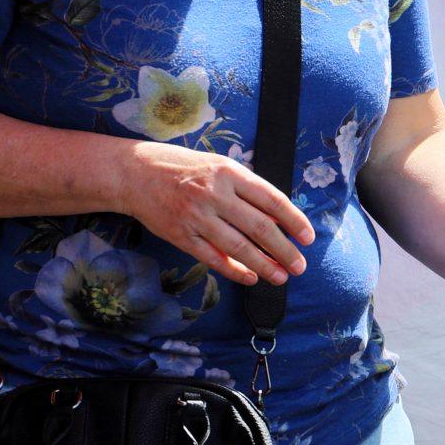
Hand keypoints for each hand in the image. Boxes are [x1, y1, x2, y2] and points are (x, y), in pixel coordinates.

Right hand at [118, 141, 313, 287]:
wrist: (136, 174)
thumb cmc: (184, 168)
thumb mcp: (218, 166)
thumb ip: (246, 189)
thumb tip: (277, 218)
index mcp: (229, 172)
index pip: (272, 199)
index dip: (294, 221)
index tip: (307, 237)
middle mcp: (214, 194)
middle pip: (259, 227)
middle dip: (285, 250)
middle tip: (300, 266)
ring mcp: (197, 216)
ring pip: (239, 247)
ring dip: (264, 265)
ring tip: (281, 277)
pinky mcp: (181, 235)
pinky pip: (213, 258)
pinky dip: (234, 271)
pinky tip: (250, 277)